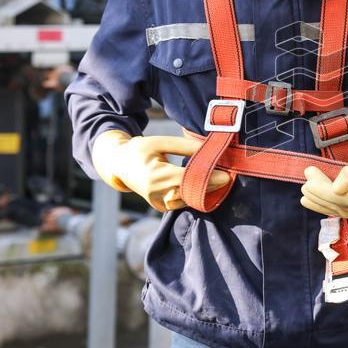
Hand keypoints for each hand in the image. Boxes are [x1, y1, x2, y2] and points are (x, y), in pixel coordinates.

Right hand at [91, 130, 230, 211]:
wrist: (119, 165)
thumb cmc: (139, 150)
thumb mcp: (159, 142)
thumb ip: (183, 146)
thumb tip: (207, 149)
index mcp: (156, 175)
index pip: (188, 180)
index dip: (209, 178)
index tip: (227, 175)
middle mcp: (156, 192)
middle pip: (190, 192)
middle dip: (211, 186)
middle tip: (228, 178)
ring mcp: (157, 202)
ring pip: (187, 201)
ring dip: (204, 193)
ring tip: (220, 182)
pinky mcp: (160, 206)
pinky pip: (181, 203)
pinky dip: (194, 197)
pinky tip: (206, 189)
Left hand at [300, 125, 347, 219]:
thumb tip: (337, 187)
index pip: (346, 198)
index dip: (324, 189)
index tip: (310, 175)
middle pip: (340, 206)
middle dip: (318, 194)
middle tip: (304, 180)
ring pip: (339, 211)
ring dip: (319, 203)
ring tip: (304, 192)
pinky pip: (341, 211)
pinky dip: (325, 206)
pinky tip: (312, 201)